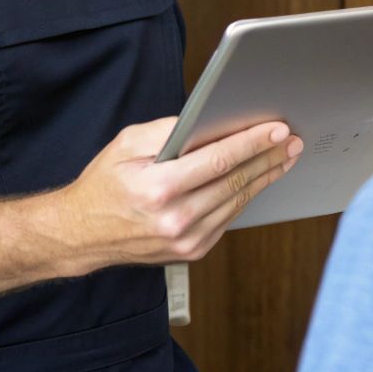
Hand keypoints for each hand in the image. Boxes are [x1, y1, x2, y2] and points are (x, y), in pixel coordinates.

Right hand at [53, 116, 301, 273]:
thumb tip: (209, 119)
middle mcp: (174, 219)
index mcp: (157, 189)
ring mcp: (185, 241)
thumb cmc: (104, 184)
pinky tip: (258, 178)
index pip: (218, 160)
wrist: (81, 234)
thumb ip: (169, 131)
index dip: (252, 143)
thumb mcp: (126, 144)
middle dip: (269, 157)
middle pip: (235, 182)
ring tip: (284, 156)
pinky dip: (245, 196)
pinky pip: (228, 218)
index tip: (277, 128)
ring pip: (237, 202)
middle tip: (292, 139)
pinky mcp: (192, 252)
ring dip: (265, 177)